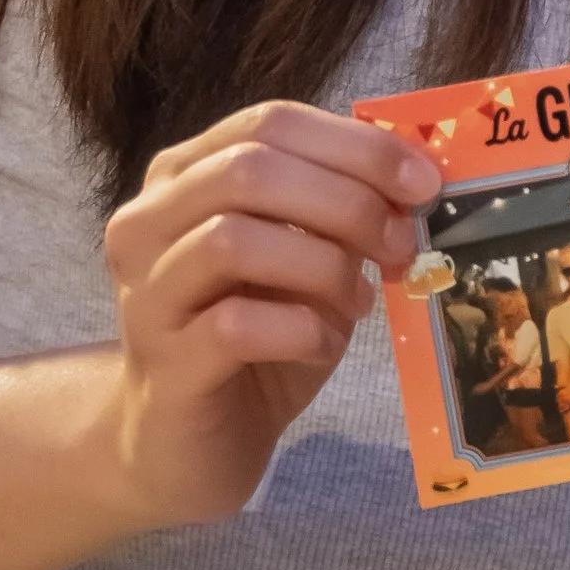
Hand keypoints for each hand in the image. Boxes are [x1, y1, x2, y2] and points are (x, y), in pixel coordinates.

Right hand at [101, 101, 439, 532]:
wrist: (191, 446)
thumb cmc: (256, 339)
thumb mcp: (305, 261)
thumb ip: (340, 212)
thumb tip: (415, 179)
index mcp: (184, 177)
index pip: (269, 123)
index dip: (355, 146)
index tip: (423, 182)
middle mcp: (147, 223)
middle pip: (249, 169)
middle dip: (345, 200)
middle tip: (400, 242)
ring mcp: (147, 295)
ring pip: (231, 239)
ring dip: (321, 265)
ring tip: (359, 301)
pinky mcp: (162, 366)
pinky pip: (233, 325)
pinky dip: (299, 328)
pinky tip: (323, 344)